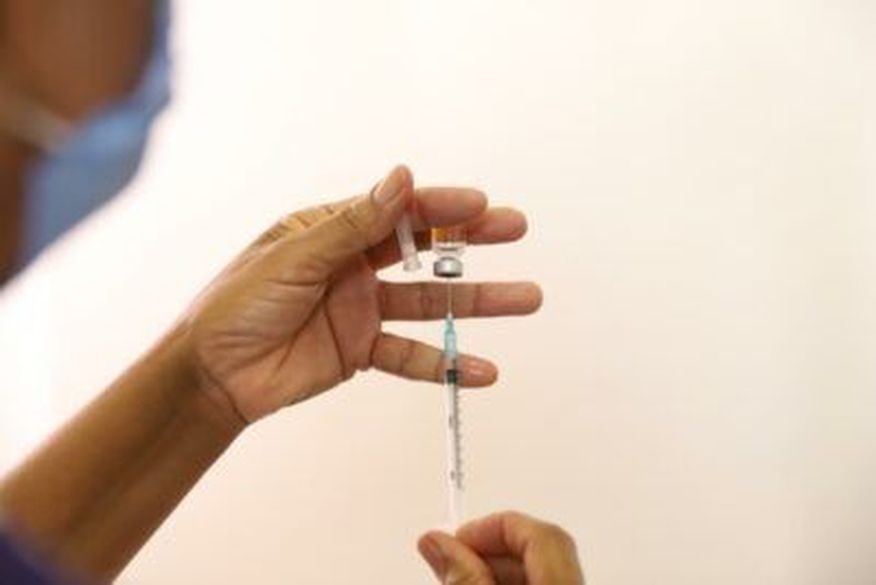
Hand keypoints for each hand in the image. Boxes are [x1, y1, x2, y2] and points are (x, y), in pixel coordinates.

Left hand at [182, 166, 541, 424]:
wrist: (212, 375)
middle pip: (425, 248)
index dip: (442, 206)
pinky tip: (480, 369)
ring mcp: (362, 308)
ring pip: (431, 301)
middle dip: (472, 240)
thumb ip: (353, 225)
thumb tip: (401, 177)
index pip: (398, 210)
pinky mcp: (362, 350)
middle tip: (516, 230)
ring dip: (477, 301)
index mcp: (333, 229)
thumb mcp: (295, 257)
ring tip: (526, 298)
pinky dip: (445, 363)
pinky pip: (412, 355)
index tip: (482, 206)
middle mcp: (355, 264)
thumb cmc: (238, 304)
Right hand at [418, 512, 584, 584]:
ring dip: (499, 569)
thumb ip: (465, 578)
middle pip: (542, 549)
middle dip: (493, 548)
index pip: (541, 533)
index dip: (494, 527)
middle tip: (454, 560)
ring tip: (463, 579)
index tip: (458, 538)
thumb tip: (438, 542)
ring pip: (542, 570)